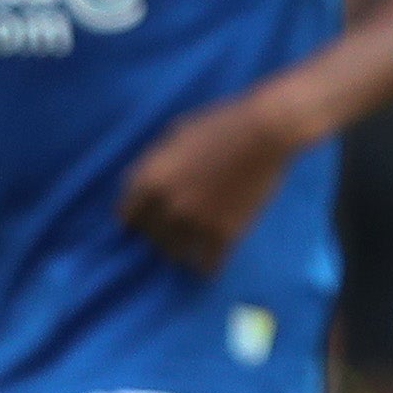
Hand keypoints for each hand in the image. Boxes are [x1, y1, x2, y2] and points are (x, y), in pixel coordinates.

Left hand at [117, 90, 308, 275]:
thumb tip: (148, 179)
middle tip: (170, 236)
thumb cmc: (220, 123)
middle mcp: (165, 205)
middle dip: (159, 236)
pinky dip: (205, 268)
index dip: (134, 220)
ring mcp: (195, 221)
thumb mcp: (175, 134)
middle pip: (151, 236)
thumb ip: (157, 161)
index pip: (126, 214)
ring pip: (174, 254)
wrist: (266, 132)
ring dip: (180, 253)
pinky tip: (207, 268)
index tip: (140, 226)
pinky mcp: (224, 233)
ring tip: (188, 253)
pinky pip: (207, 264)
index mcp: (149, 178)